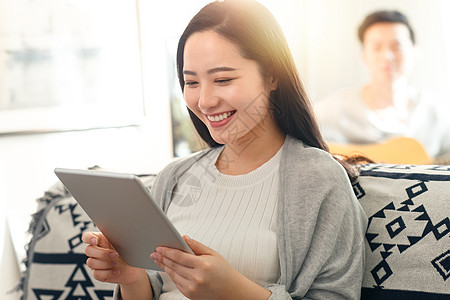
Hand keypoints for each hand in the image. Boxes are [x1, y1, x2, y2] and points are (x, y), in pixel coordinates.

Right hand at [82, 232, 145, 285]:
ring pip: (91, 262)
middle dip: (102, 253)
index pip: (87, 237)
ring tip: (117, 263)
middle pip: (88, 250)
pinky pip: (96, 274)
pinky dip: (108, 273)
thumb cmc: (129, 252)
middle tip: (115, 254)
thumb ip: (119, 236)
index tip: (95, 241)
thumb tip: (121, 229)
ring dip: (105, 263)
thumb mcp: (125, 242)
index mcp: (101, 240)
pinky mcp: (98, 274)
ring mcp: (96, 263)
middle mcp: (96, 251)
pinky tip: (117, 271)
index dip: (88, 238)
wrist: (134, 268)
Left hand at [150, 235, 270, 299]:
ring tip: (157, 259)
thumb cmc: (223, 270)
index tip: (159, 247)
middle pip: (174, 265)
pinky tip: (167, 268)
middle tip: (154, 252)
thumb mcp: (213, 254)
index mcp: (203, 265)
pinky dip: (171, 275)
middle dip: (162, 258)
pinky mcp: (190, 294)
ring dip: (164, 266)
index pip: (179, 256)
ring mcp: (192, 287)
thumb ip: (197, 246)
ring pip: (173, 274)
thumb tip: (183, 237)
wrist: (231, 291)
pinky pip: (177, 282)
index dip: (167, 251)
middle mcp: (197, 277)